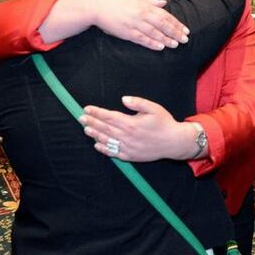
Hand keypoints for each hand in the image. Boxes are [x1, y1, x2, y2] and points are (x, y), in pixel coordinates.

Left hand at [79, 96, 199, 161]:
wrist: (174, 142)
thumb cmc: (164, 123)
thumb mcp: (154, 108)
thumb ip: (138, 103)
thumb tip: (123, 99)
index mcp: (131, 123)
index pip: (109, 117)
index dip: (97, 112)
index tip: (87, 108)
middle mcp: (127, 136)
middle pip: (104, 128)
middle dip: (92, 122)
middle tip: (81, 118)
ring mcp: (127, 147)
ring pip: (107, 141)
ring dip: (95, 134)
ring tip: (86, 129)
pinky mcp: (130, 156)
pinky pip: (113, 153)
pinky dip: (104, 149)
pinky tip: (97, 145)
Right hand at [94, 0, 189, 50]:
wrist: (99, 8)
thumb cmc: (118, 2)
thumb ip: (151, 1)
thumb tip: (164, 3)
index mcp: (145, 5)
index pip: (165, 15)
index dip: (176, 23)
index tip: (185, 30)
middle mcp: (142, 14)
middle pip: (162, 24)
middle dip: (175, 32)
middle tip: (185, 39)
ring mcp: (135, 24)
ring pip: (154, 33)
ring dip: (166, 39)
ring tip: (175, 44)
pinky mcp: (127, 33)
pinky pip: (142, 39)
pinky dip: (152, 43)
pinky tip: (160, 47)